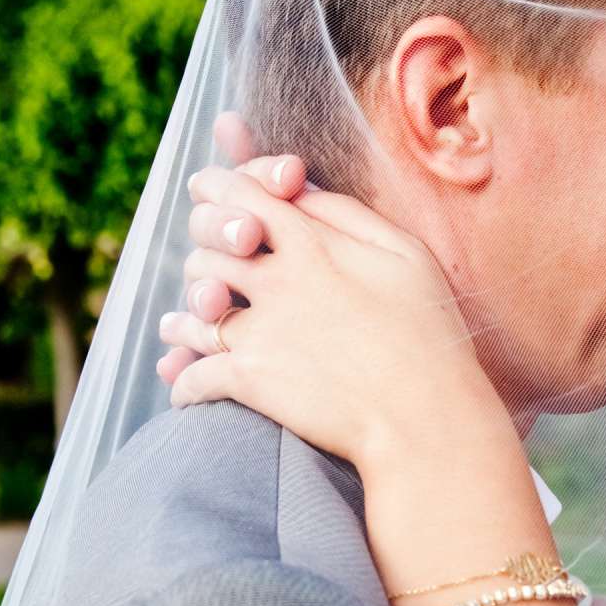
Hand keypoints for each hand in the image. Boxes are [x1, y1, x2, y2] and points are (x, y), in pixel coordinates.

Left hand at [158, 132, 509, 472]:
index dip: (217, 188)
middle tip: (206, 276)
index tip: (205, 190)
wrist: (424, 417)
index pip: (244, 195)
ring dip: (182, 321)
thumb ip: (349, 216)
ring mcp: (259, 329)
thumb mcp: (407, 255)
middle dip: (202, 259)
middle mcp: (277, 279)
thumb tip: (302, 193)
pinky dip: (183, 383)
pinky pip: (194, 376)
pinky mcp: (249, 379)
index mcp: (313, 242)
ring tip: (175, 331)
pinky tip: (185, 390)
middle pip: (209, 253)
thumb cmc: (429, 336)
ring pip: (194, 312)